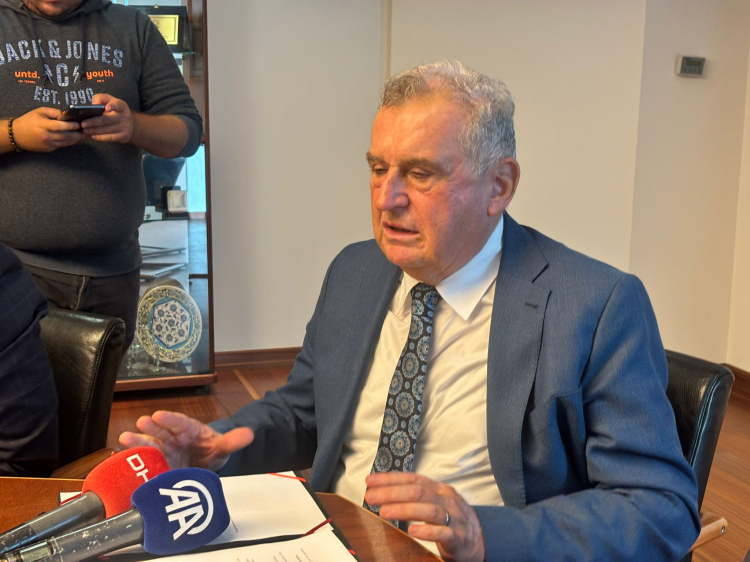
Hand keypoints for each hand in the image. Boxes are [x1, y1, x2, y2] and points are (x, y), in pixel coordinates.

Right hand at [11, 107, 83, 151]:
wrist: (16, 135)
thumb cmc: (28, 120)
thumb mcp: (39, 112)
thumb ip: (54, 112)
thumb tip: (67, 115)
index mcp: (43, 125)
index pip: (59, 126)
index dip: (70, 126)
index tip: (79, 124)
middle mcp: (46, 136)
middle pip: (65, 136)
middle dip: (77, 135)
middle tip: (86, 131)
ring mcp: (48, 144)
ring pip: (65, 143)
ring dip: (75, 139)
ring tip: (83, 135)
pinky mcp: (49, 149)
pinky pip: (61, 145)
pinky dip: (68, 142)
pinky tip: (74, 138)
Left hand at [81, 93, 134, 142]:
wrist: (130, 124)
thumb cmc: (115, 111)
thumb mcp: (110, 101)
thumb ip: (100, 98)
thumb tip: (93, 104)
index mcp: (121, 106)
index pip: (117, 105)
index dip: (112, 106)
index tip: (106, 108)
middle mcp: (125, 116)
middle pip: (107, 119)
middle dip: (93, 122)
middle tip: (83, 124)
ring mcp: (125, 127)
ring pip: (107, 129)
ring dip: (94, 131)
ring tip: (85, 130)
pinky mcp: (124, 136)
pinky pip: (110, 138)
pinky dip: (100, 137)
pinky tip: (93, 136)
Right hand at [119, 410, 253, 471]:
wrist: (205, 465)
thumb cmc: (211, 450)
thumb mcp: (223, 446)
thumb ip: (233, 441)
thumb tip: (250, 434)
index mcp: (190, 430)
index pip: (181, 422)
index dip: (170, 419)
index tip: (159, 414)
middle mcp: (174, 439)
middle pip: (163, 431)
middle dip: (152, 427)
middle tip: (141, 422)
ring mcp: (165, 453)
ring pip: (151, 445)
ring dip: (138, 442)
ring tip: (124, 439)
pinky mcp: (158, 468)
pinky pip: (146, 464)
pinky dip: (135, 463)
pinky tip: (123, 462)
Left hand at [364, 472, 485, 561]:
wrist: (477, 541)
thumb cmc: (449, 520)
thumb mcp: (433, 503)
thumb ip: (413, 497)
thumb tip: (382, 493)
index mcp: (437, 489)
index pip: (412, 479)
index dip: (390, 479)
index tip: (370, 482)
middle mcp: (446, 499)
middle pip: (417, 492)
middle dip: (392, 493)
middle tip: (371, 497)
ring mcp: (454, 517)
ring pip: (429, 509)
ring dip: (404, 509)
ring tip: (385, 512)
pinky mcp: (458, 536)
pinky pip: (443, 532)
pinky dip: (427, 531)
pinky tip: (412, 531)